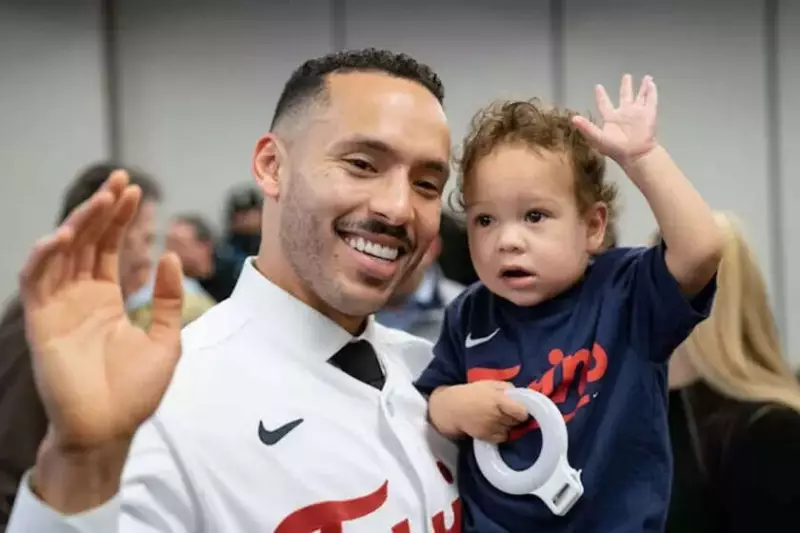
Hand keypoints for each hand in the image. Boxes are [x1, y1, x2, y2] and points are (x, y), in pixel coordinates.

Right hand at [20, 171, 183, 451]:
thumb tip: (171, 255)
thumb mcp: (165, 339)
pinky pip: (37, 281)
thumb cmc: (136, 391)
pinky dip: (46, 255)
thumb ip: (167, 298)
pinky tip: (65, 235)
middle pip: (87, 242)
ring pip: (63, 253)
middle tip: (120, 180)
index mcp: (106, 300)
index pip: (109, 248)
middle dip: (102, 210)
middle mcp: (80, 298)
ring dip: (79, 224)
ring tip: (103, 199)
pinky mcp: (42, 323)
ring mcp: (59, 308)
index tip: (136, 191)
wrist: (110, 429)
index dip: (120, 219)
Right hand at [429, 381, 528, 443]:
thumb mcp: (488, 384)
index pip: (521, 411)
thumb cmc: (470, 393)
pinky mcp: (485, 437)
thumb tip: (521, 395)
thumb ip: (506, 387)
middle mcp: (495, 415)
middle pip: (517, 422)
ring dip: (508, 425)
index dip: (524, 411)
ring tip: (499, 418)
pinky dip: (501, 433)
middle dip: (515, 417)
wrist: (450, 408)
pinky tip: (494, 426)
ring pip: (511, 430)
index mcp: (497, 399)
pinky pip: (502, 438)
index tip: (521, 409)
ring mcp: (490, 427)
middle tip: (508, 412)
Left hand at [572, 73, 658, 167]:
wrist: (635, 154)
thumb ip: (586, 127)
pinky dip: (652, 91)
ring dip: (643, 87)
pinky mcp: (649, 113)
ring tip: (647, 78)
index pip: (605, 104)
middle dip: (626, 86)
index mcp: (611, 118)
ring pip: (640, 96)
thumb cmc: (616, 147)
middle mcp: (624, 113)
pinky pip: (651, 100)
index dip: (601, 96)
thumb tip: (573, 118)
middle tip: (627, 76)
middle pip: (625, 96)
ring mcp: (637, 113)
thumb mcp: (598, 138)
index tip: (598, 86)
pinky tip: (652, 83)